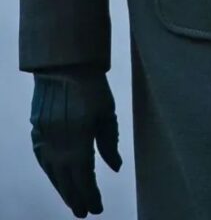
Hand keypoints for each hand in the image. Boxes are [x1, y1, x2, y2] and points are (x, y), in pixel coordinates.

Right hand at [30, 66, 121, 217]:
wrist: (63, 63)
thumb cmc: (91, 85)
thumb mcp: (107, 112)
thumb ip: (109, 142)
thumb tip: (116, 167)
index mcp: (78, 141)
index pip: (84, 177)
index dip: (91, 195)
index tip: (97, 209)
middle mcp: (58, 144)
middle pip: (67, 179)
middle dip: (76, 198)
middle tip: (84, 213)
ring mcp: (44, 138)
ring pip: (52, 172)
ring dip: (62, 188)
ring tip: (72, 200)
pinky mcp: (37, 129)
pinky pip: (41, 158)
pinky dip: (49, 171)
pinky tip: (55, 176)